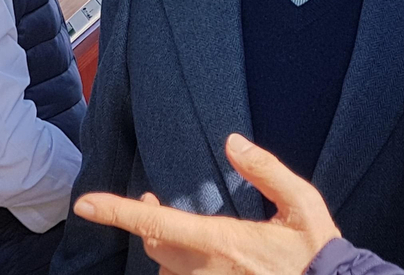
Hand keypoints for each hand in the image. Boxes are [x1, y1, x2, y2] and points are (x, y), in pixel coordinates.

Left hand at [74, 134, 340, 274]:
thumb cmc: (319, 252)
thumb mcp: (302, 203)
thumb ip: (267, 169)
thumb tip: (232, 142)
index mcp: (224, 242)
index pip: (157, 225)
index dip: (116, 213)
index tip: (84, 204)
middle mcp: (208, 271)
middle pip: (155, 247)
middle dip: (147, 224)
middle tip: (153, 205)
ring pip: (168, 270)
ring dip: (166, 250)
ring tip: (180, 232)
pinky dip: (183, 269)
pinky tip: (199, 258)